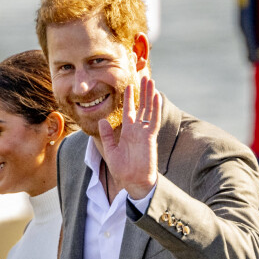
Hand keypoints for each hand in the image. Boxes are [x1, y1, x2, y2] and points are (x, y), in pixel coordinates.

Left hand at [98, 76, 160, 199]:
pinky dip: (155, 109)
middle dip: (142, 92)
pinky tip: (156, 97)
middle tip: (145, 77)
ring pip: (149, 110)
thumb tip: (102, 120)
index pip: (129, 111)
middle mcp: (137, 130)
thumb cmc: (123, 170)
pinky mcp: (149, 138)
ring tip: (151, 81)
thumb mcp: (110, 151)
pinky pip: (152, 121)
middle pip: (141, 106)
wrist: (133, 182)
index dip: (129, 98)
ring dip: (149, 96)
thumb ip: (106, 135)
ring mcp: (144, 133)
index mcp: (127, 132)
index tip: (128, 85)